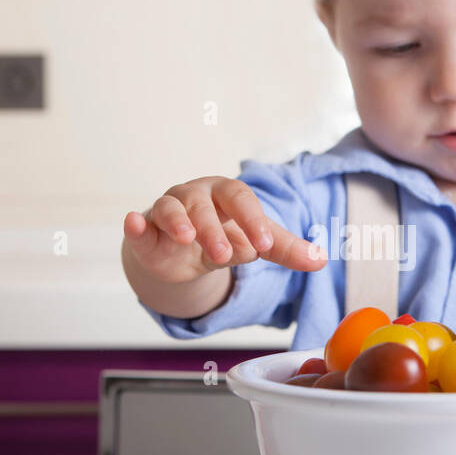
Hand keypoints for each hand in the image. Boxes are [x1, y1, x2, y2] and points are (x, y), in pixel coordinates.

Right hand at [123, 176, 327, 284]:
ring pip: (171, 209)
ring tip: (187, 239)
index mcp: (226, 194)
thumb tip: (322, 260)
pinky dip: (134, 224)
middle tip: (226, 256)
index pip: (241, 200)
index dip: (252, 220)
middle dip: (215, 230)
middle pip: (204, 206)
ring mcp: (167, 210)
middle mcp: (195, 196)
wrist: (186, 251)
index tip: (265, 245)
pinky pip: (138, 224)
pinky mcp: (145, 231)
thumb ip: (286, 249)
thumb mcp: (256, 242)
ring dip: (178, 222)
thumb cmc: (225, 236)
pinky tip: (133, 223)